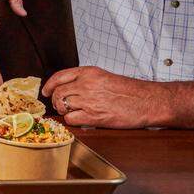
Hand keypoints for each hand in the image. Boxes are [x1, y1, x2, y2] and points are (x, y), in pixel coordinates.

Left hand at [42, 66, 162, 128]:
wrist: (147, 101)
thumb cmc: (129, 91)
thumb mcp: (105, 77)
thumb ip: (86, 80)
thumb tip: (68, 89)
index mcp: (89, 72)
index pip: (59, 77)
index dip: (49, 85)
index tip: (45, 91)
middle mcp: (87, 84)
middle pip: (58, 93)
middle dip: (55, 101)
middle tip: (60, 106)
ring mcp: (89, 100)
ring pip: (62, 106)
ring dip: (64, 111)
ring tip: (73, 112)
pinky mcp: (94, 116)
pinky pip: (71, 119)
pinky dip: (72, 121)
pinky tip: (80, 119)